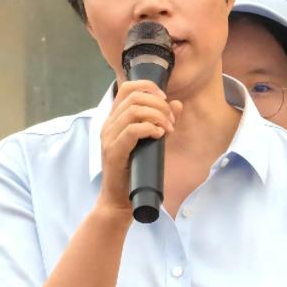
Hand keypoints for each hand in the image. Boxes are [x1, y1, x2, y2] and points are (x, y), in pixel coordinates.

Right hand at [97, 80, 182, 215]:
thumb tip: (177, 104)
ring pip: (133, 111)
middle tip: (171, 120)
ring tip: (167, 129)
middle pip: (133, 97)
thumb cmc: (135, 171)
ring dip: (156, 116)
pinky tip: (160, 135)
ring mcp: (108, 138)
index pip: (127, 88)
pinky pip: (131, 130)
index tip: (164, 99)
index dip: (148, 87)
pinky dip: (149, 128)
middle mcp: (108, 125)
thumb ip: (162, 122)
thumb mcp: (152, 142)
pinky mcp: (113, 152)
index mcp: (114, 119)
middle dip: (158, 104)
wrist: (119, 200)